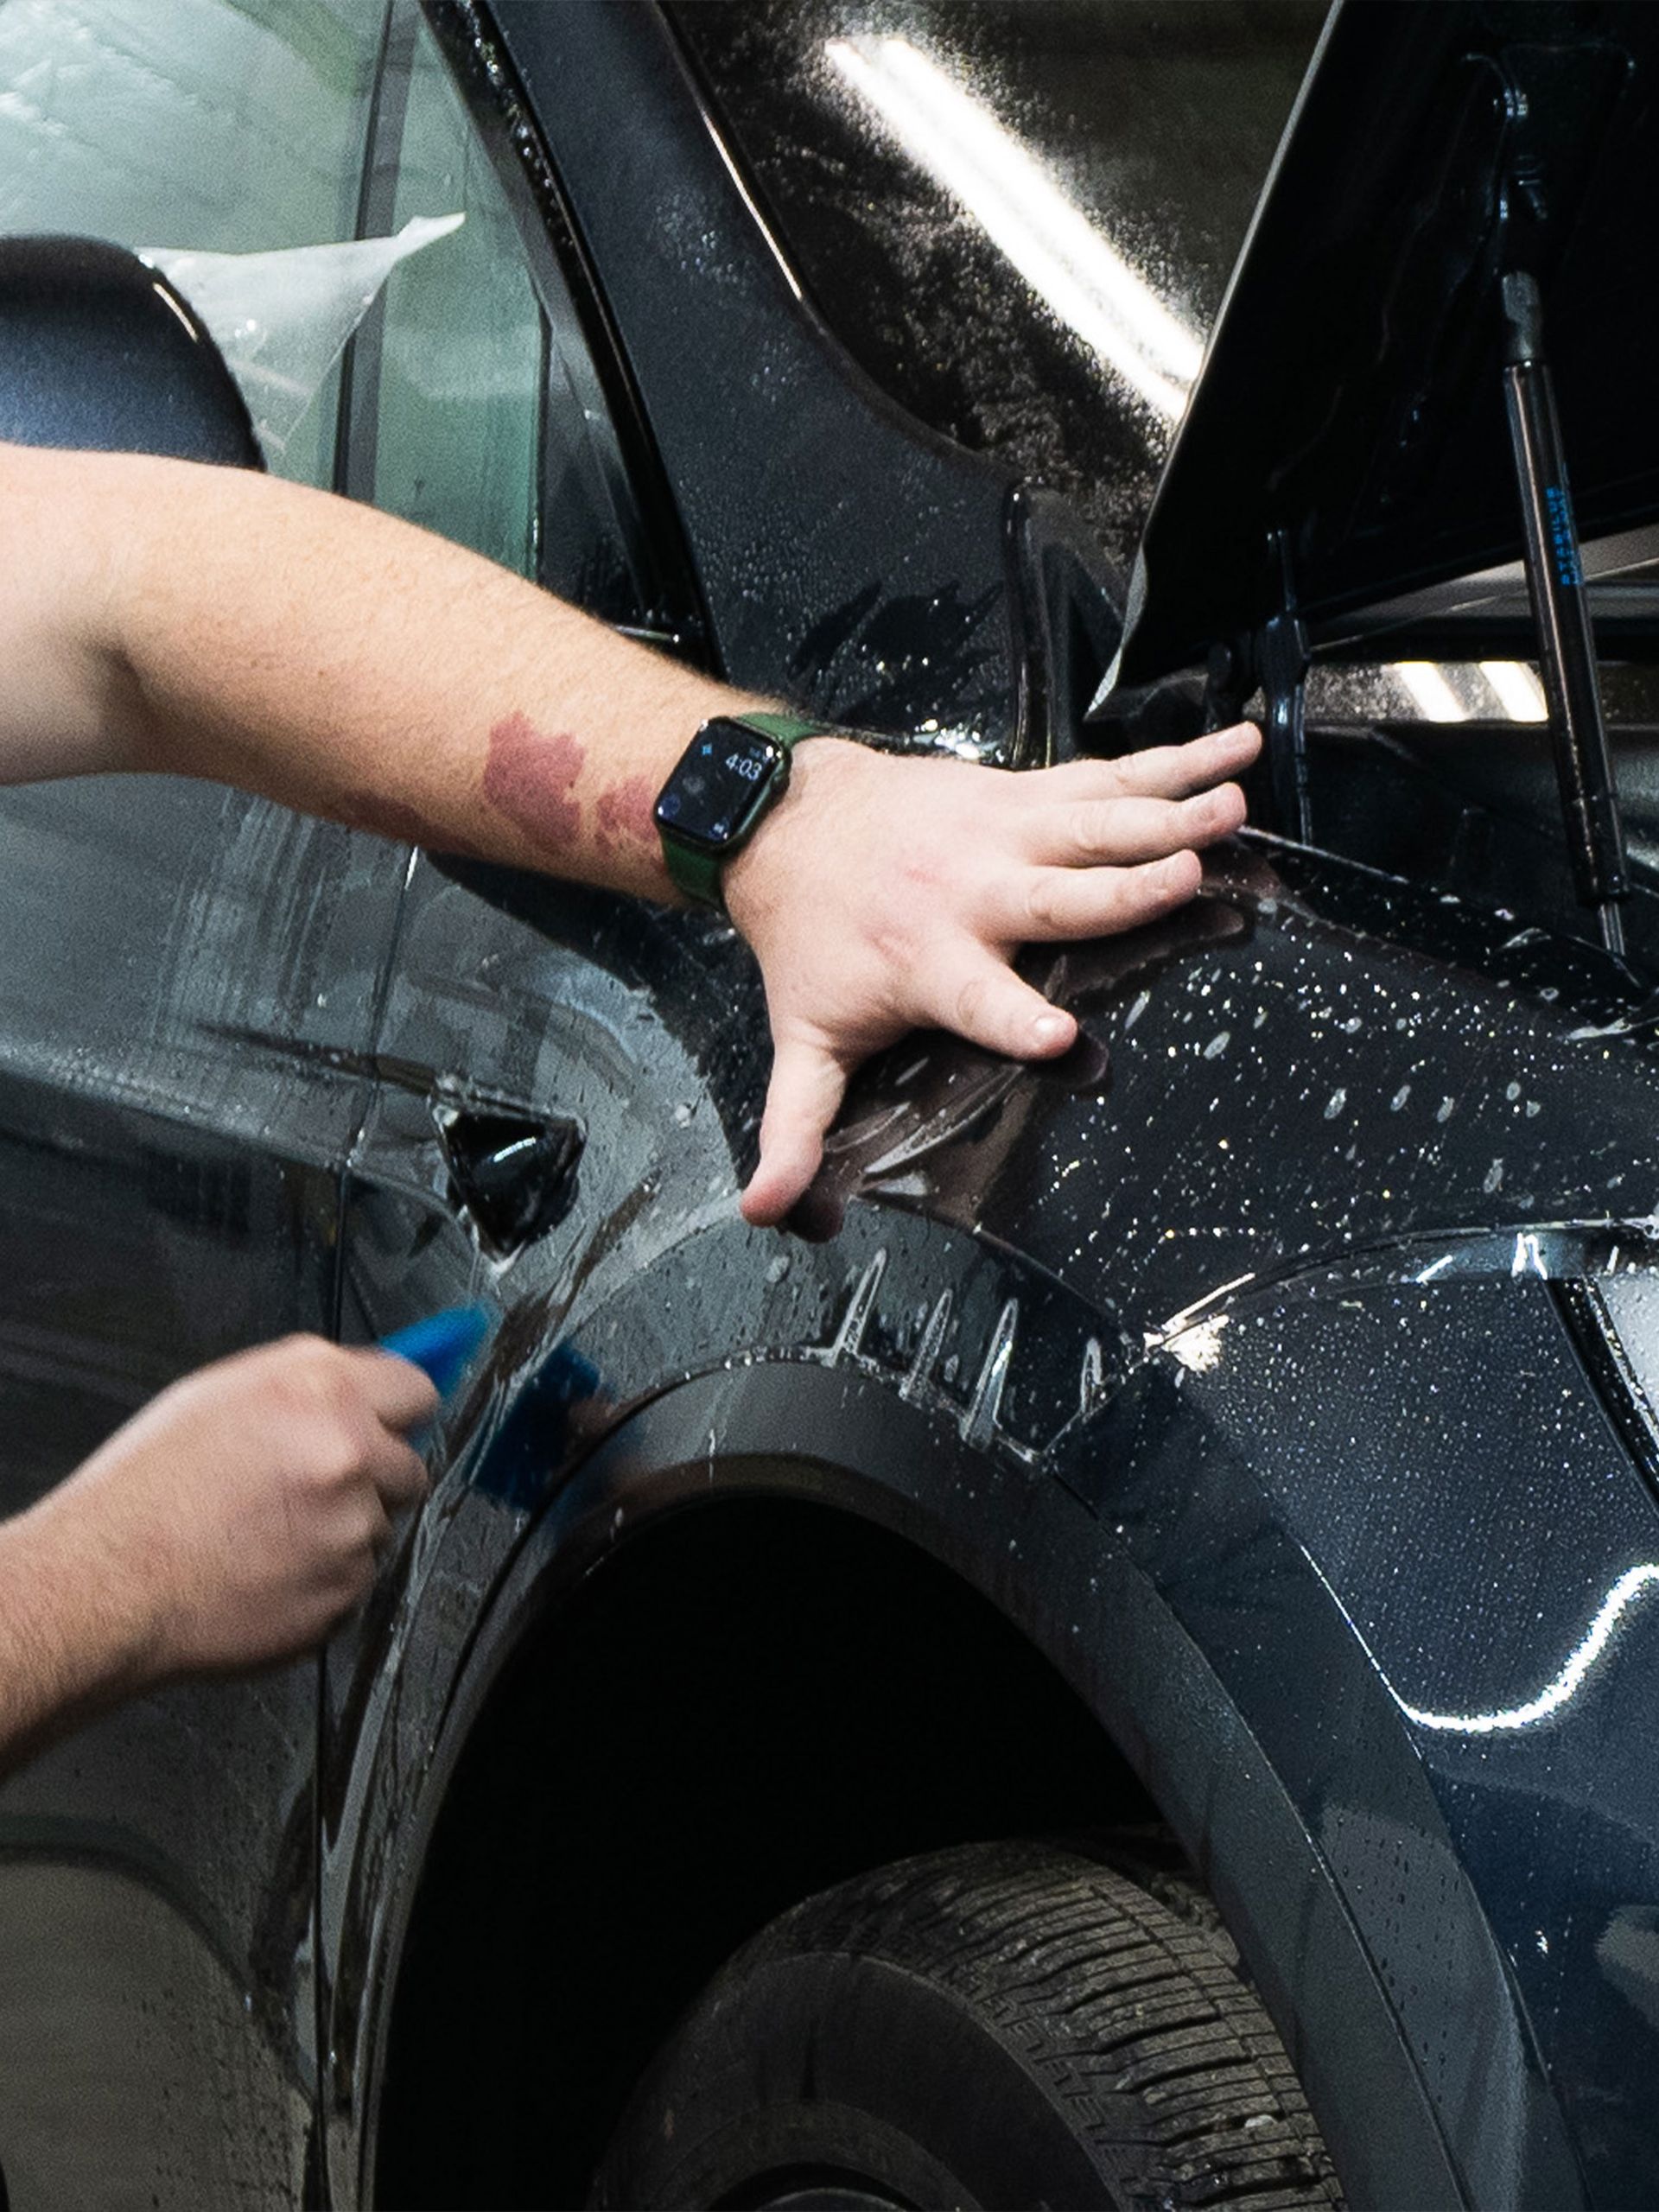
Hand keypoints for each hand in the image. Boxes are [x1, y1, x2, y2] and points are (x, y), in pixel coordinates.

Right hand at [33, 1335, 437, 1683]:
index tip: (391, 1426)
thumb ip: (308, 1384)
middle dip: (373, 1478)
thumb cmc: (147, 1488)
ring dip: (343, 1533)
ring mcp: (353, 1528)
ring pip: (380, 1528)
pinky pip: (356, 1582)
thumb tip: (363, 1384)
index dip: (399, 1411)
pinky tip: (266, 1574)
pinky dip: (324, 1582)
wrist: (107, 1582)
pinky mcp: (346, 1591)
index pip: (417, 1389)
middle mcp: (350, 1452)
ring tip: (267, 1537)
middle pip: (409, 1465)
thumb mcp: (220, 1395)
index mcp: (320, 1390)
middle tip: (308, 1491)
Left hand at [725, 722, 1259, 1225]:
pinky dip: (1179, 760)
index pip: (976, 1000)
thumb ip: (796, 1126)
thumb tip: (767, 1212)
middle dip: (1123, 889)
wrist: (787, 821)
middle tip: (1183, 877)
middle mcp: (973, 892)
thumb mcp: (801, 1038)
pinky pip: (1114, 776)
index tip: (1059, 1036)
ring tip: (1237, 808)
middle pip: (1060, 896)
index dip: (1013, 1019)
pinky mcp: (1026, 791)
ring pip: (1099, 823)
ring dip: (1171, 814)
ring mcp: (1004, 833)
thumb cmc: (809, 939)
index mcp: (928, 963)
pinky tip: (1240, 747)